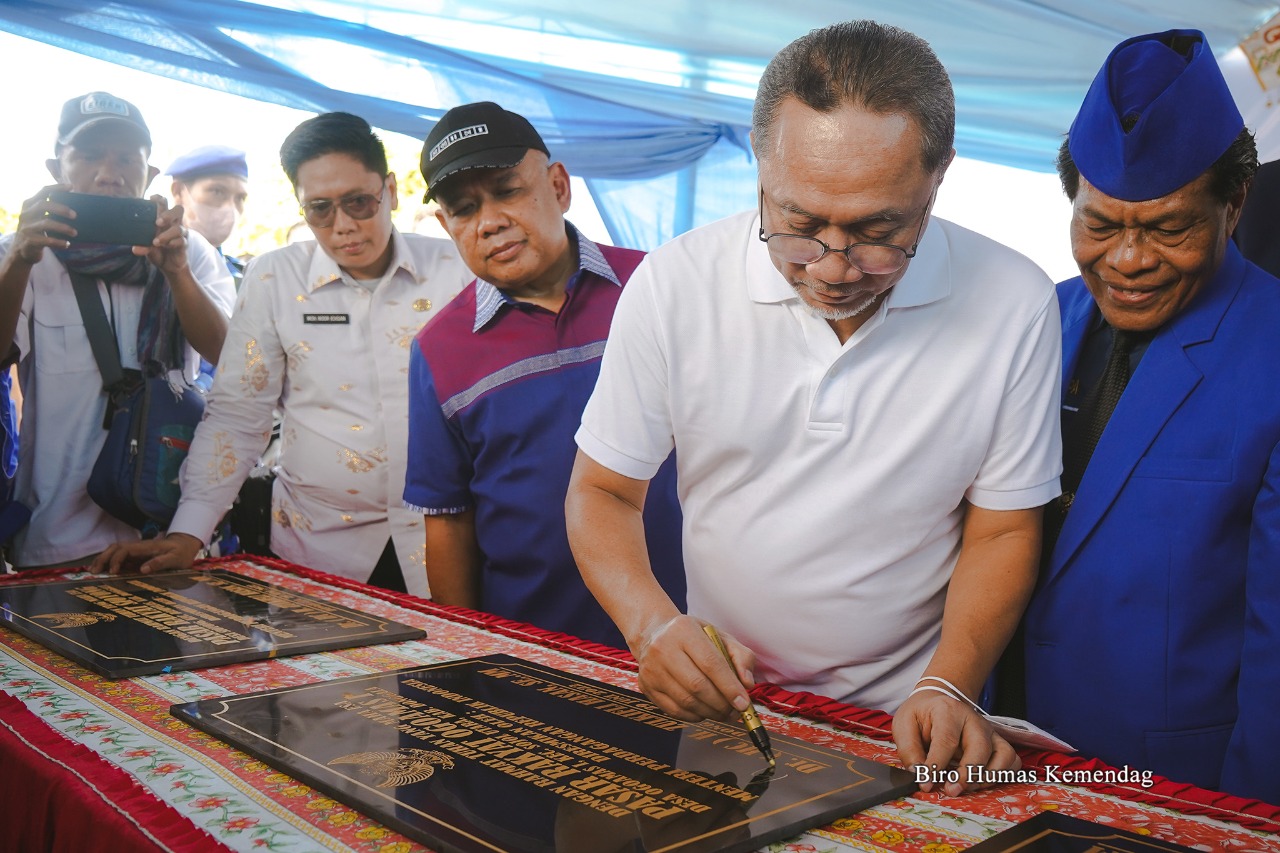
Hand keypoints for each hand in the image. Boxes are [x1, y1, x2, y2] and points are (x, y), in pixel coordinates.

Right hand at [9, 184, 75, 264]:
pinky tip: (67, 244)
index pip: (43, 191)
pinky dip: (59, 242)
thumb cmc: (37, 232)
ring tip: (75, 232)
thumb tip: (77, 208)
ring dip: (63, 227)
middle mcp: (26, 214)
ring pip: (45, 223)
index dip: (57, 188)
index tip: (71, 187)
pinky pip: (46, 240)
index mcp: (29, 205)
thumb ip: (50, 211)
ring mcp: (26, 227)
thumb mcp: (39, 218)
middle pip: (43, 205)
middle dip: (60, 208)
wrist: (22, 251)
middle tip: (75, 215)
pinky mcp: (29, 241)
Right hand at [90, 532, 203, 575]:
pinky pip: (119, 556)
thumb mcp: (175, 559)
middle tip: (93, 572)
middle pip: (115, 548)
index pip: (125, 550)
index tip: (113, 572)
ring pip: (114, 551)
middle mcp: (138, 547)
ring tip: (93, 571)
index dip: (117, 560)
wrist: (186, 545)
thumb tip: (142, 569)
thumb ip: (160, 563)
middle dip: (103, 558)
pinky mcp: (136, 556)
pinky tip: (103, 570)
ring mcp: (136, 551)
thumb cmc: (181, 553)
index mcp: (146, 547)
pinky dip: (108, 562)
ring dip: (103, 559)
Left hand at [135, 196, 189, 277]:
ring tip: (156, 242)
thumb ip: (142, 245)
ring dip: (166, 234)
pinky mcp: (184, 244)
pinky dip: (172, 243)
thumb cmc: (158, 250)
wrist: (169, 266)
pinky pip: (181, 240)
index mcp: (164, 219)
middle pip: (178, 210)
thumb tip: (135, 249)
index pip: (164, 204)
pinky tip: (166, 246)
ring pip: (179, 228)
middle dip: (168, 214)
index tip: (152, 199)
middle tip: (157, 222)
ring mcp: (181, 234)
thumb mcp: (147, 247)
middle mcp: (174, 224)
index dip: (160, 199)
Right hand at [632, 614, 756, 721]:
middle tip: (735, 711)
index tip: (744, 703)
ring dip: (710, 712)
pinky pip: (674, 710)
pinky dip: (695, 716)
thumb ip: (741, 656)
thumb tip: (747, 683)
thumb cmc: (693, 637)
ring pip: (686, 701)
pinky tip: (705, 711)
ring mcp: (651, 669)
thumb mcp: (720, 636)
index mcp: (684, 630)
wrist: (654, 635)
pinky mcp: (646, 686)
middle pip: (697, 685)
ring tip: (723, 712)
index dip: (729, 687)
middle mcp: (663, 648)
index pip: (711, 663)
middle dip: (721, 704)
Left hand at [892, 688, 1019, 796]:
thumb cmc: (921, 715)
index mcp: (948, 711)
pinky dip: (1001, 776)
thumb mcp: (904, 725)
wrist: (938, 701)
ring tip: (966, 787)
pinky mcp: (998, 743)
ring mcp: (989, 732)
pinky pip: (1012, 762)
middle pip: (980, 748)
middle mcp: (974, 720)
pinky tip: (979, 782)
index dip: (936, 765)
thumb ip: (909, 750)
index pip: (946, 740)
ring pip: (1003, 755)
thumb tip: (919, 776)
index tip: (925, 782)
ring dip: (987, 777)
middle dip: (967, 774)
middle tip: (950, 790)